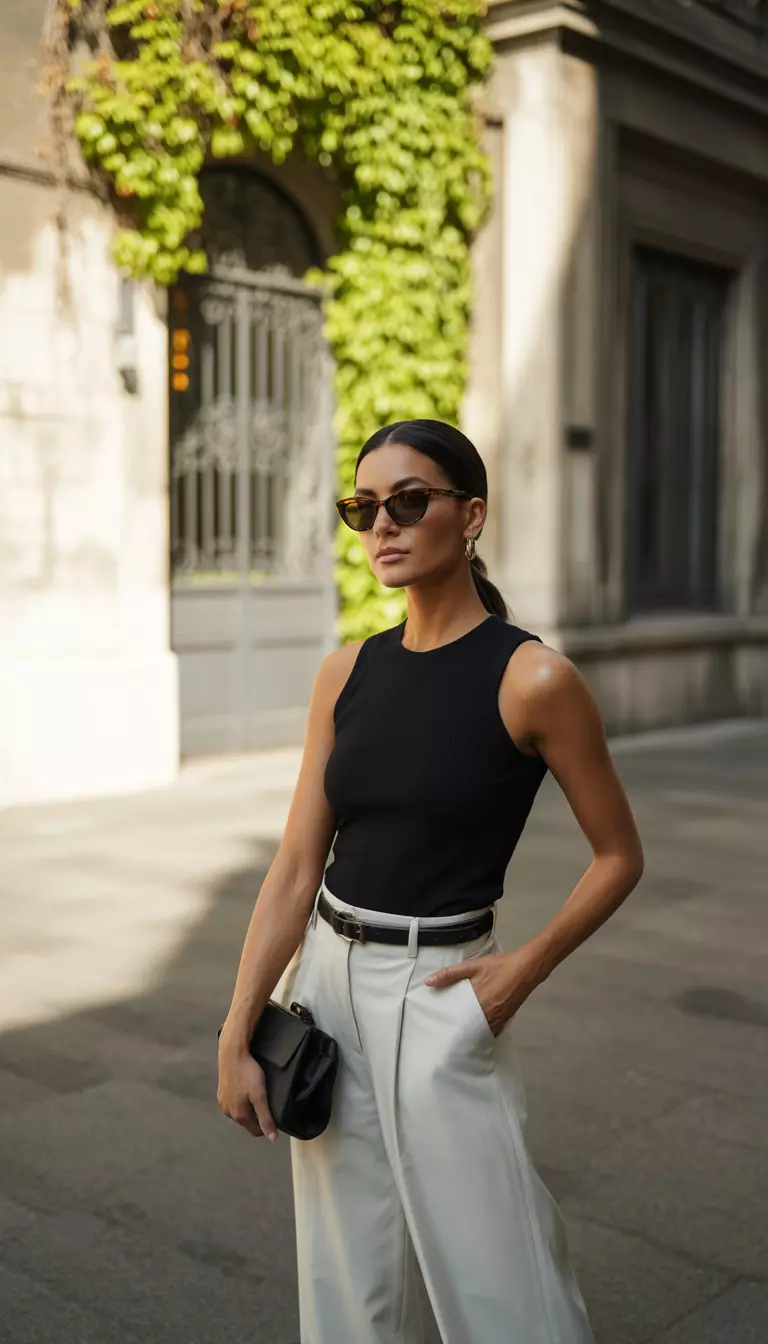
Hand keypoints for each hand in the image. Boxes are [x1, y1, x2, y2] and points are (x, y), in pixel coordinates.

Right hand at [217, 1036, 277, 1141]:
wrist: (232, 1053)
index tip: (274, 1114)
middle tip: (267, 1103)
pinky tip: (245, 1090)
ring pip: (239, 1112)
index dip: (266, 1126)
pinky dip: (241, 1100)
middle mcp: (228, 1112)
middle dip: (257, 1117)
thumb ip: (265, 1118)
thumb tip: (272, 1139)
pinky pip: (233, 1103)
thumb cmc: (248, 1073)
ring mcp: (222, 1102)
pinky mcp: (220, 1092)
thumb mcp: (260, 1095)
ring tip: (257, 1095)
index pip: (255, 1131)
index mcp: (239, 1115)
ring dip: (248, 1108)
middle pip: (246, 1122)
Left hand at [424, 945, 544, 1035]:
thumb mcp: (472, 966)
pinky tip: (476, 1027)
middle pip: (469, 1030)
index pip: (458, 1022)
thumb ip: (450, 974)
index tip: (438, 1030)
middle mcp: (488, 1016)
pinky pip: (490, 1030)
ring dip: (470, 1033)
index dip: (448, 1027)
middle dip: (458, 1032)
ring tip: (458, 1032)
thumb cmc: (499, 967)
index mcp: (477, 1003)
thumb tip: (429, 982)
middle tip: (446, 1033)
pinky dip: (482, 1030)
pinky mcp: (505, 1020)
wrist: (525, 968)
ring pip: (480, 1032)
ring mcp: (498, 1020)